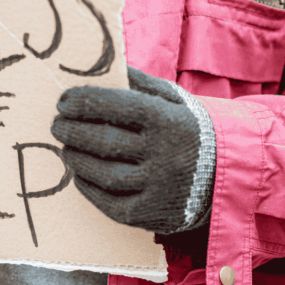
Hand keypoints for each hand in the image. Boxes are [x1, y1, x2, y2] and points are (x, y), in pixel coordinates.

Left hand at [51, 67, 215, 234]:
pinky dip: (89, 188)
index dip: (84, 102)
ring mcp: (161, 188)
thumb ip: (136, 83)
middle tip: (56, 124)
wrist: (228, 173)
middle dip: (73, 131)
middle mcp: (167, 155)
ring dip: (77, 159)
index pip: (117, 106)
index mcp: (170, 120)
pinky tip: (80, 174)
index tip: (62, 101)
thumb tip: (96, 69)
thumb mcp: (172, 98)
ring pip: (105, 175)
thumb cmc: (188, 128)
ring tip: (66, 147)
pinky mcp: (155, 215)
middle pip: (105, 141)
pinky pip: (111, 203)